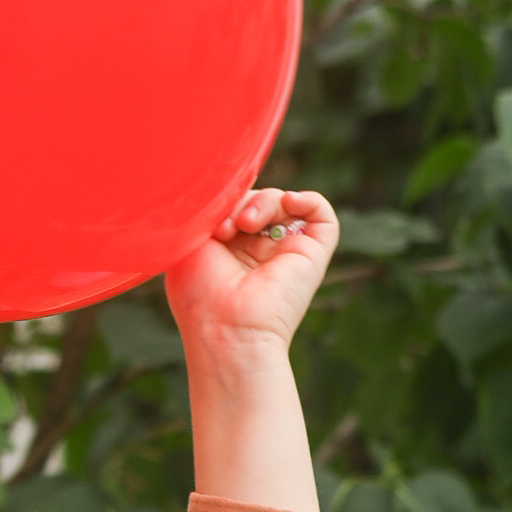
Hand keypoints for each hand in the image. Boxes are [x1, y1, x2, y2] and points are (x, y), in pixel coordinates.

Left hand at [165, 189, 338, 365]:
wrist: (225, 328)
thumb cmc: (199, 293)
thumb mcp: (189, 240)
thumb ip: (207, 208)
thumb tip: (225, 184)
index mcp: (227, 249)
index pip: (233, 203)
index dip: (222, 200)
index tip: (207, 222)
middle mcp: (258, 250)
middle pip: (257, 198)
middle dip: (239, 200)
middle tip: (224, 227)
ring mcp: (285, 252)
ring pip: (283, 201)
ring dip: (262, 201)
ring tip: (244, 224)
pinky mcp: (312, 255)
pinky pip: (321, 214)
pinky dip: (307, 199)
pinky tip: (288, 202)